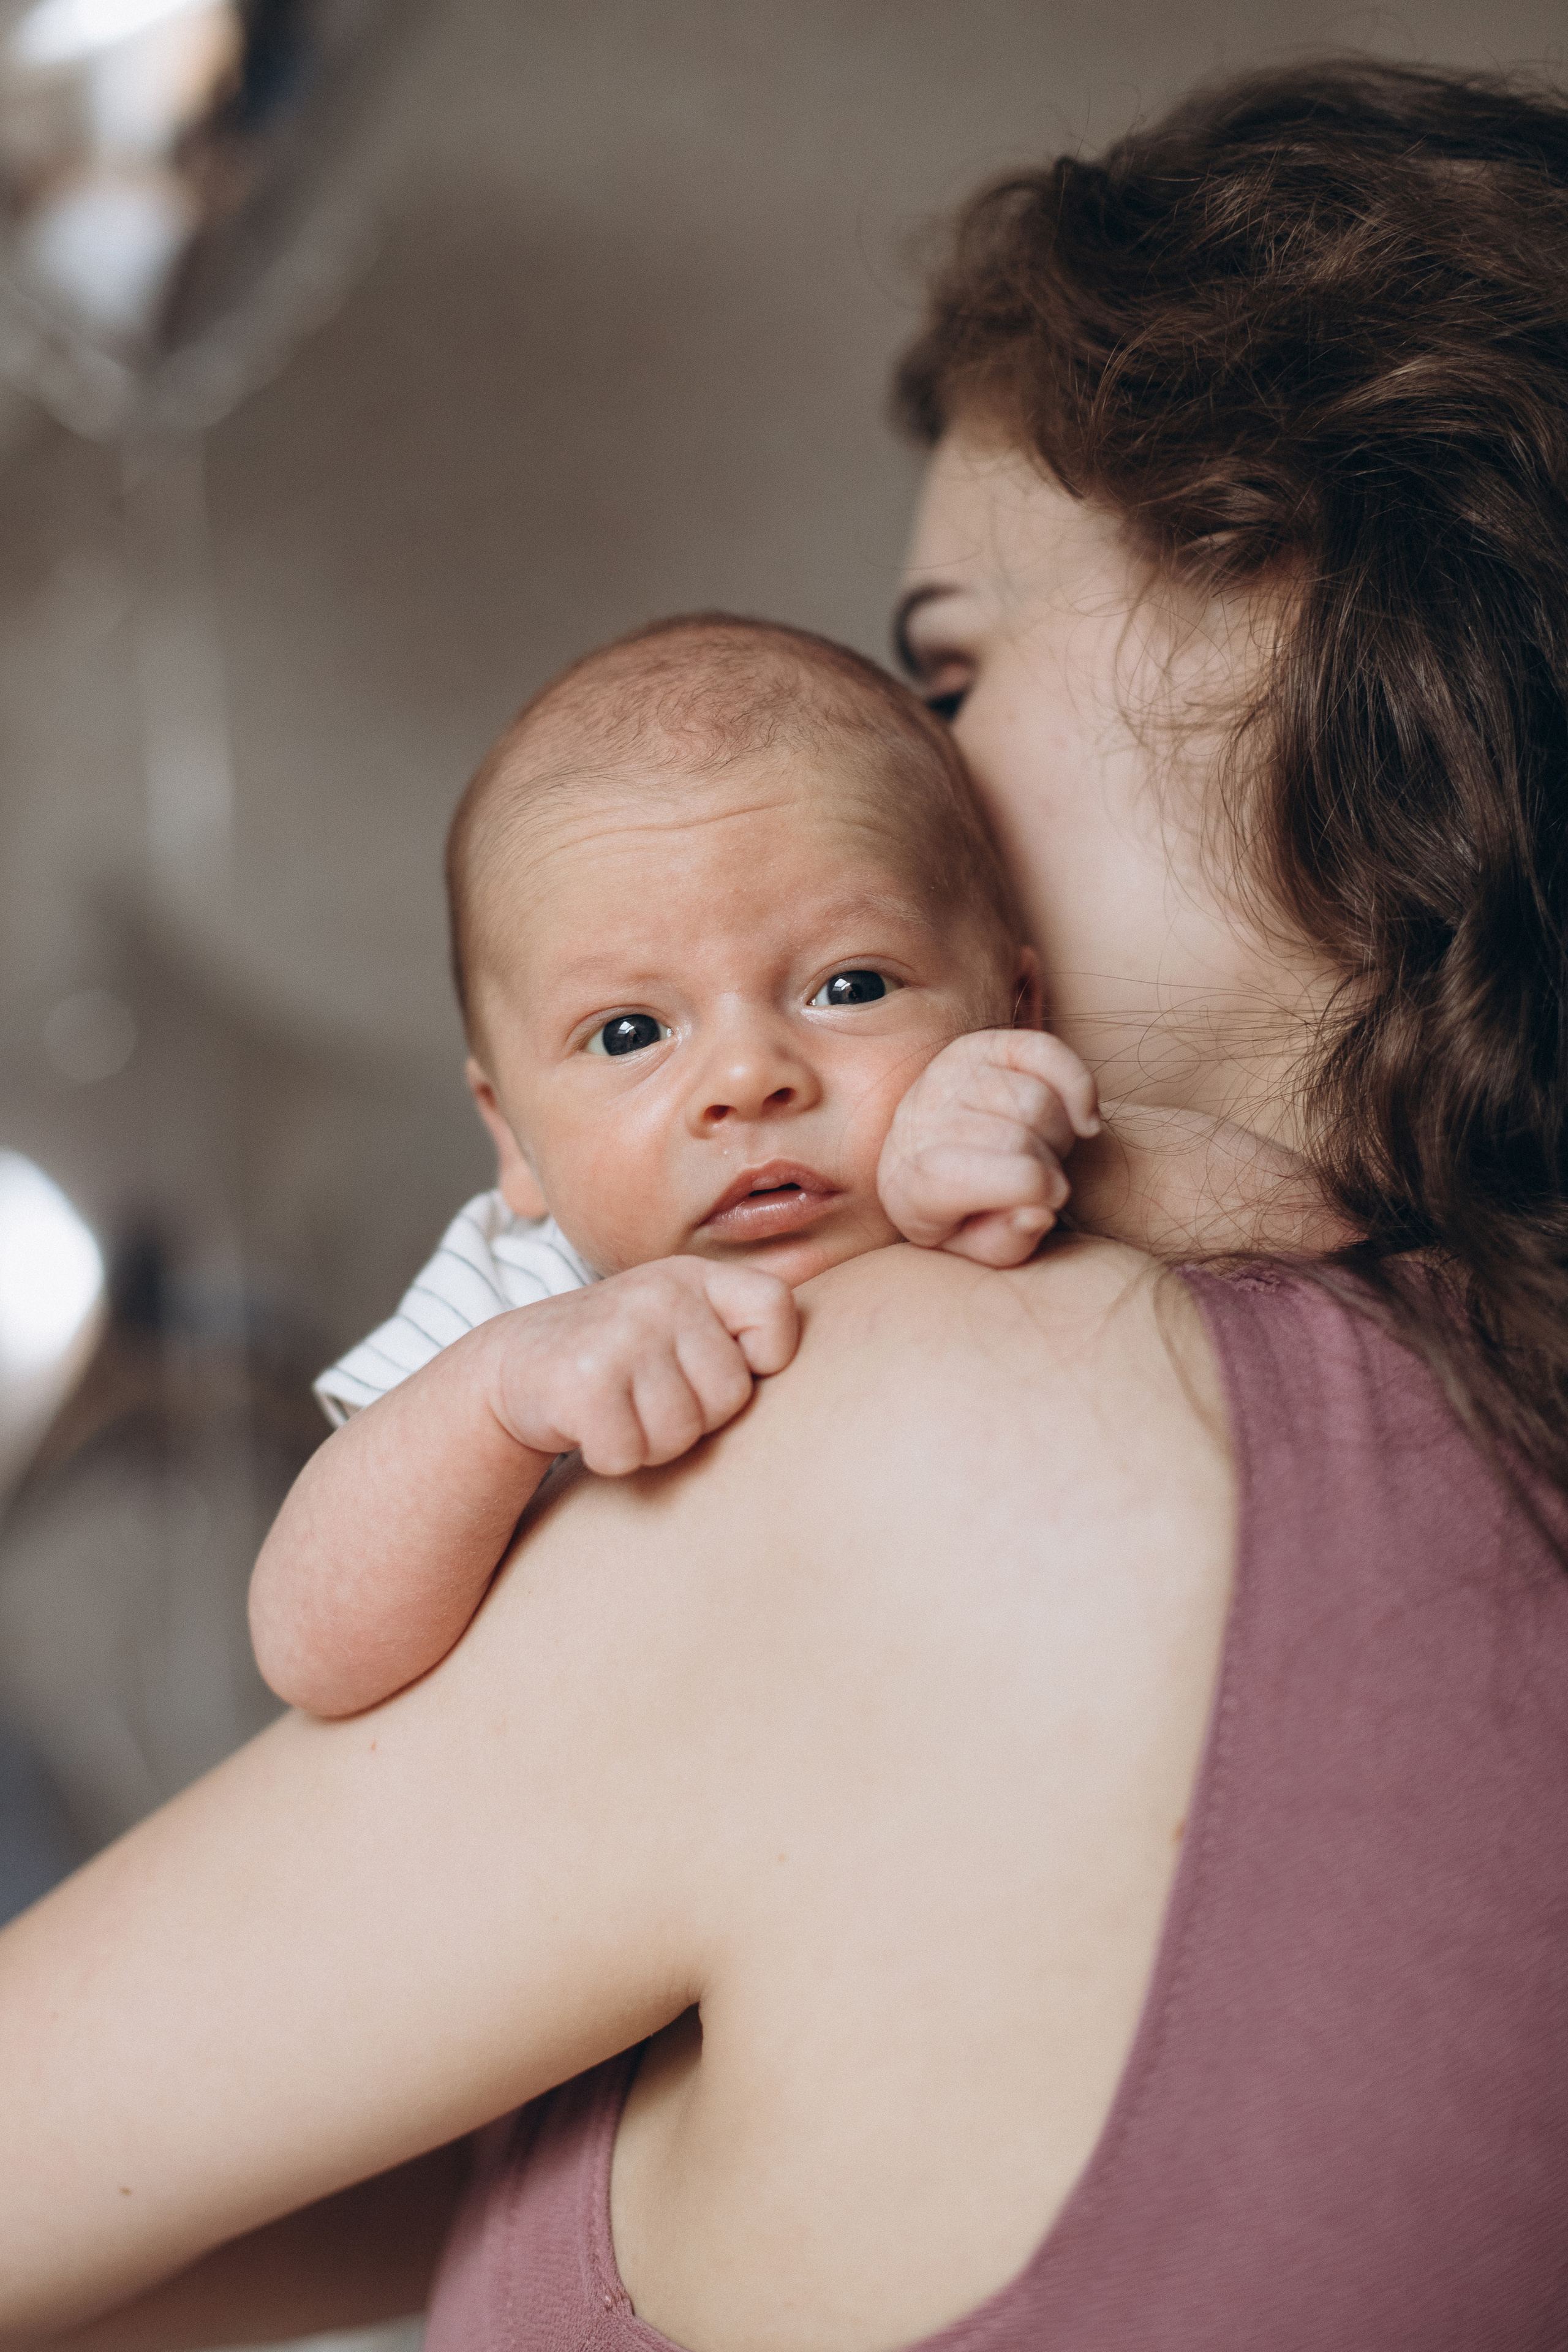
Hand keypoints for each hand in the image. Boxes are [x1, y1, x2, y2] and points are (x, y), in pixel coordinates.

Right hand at [483, 1257, 798, 1475]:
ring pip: (680, 1433)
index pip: (778, 1312)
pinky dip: (610, 1456)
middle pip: (729, 1395)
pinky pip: (629, 1452)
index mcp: (696, 1276)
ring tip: (620, 1407)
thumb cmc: (622, 1357)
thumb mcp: (685, 1324)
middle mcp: (661, 1291)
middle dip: (694, 1416)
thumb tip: (860, 1370)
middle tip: (649, 1395)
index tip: (729, 1365)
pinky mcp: (580, 1380)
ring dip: (650, 1441)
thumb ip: (745, 1331)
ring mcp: (620, 1331)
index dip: (764, 1357)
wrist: (517, 1366)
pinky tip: (589, 1426)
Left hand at [877, 1029, 1100, 1266]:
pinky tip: (1079, 1118)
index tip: (1049, 1201)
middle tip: (1039, 1181)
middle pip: (1020, 1135)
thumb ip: (1005, 1243)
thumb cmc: (968, 1214)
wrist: (942, 1162)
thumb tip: (1036, 1213)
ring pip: (1037, 1100)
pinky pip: (1046, 1052)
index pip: (978, 1174)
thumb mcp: (979, 1248)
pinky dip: (1078, 1085)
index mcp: (910, 1184)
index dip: (1034, 1190)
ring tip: (1039, 1152)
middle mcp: (917, 1122)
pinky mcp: (978, 1046)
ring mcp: (945, 1076)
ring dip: (1059, 1133)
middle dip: (1049, 1165)